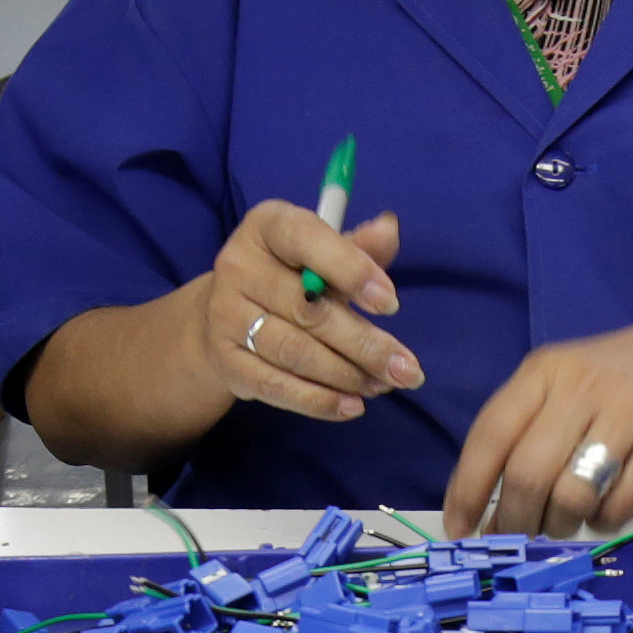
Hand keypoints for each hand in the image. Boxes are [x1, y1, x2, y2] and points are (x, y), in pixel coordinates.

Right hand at [195, 201, 417, 423]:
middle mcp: (238, 265)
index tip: (391, 303)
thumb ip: (359, 246)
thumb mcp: (324, 251)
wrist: (229, 313)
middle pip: (308, 309)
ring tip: (383, 385)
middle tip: (407, 370)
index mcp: (267, 226)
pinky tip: (352, 406)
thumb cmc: (291, 275)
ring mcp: (226, 314)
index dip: (351, 270)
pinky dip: (318, 400)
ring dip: (346, 375)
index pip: (307, 239)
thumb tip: (389, 230)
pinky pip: (275, 386)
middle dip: (364, 343)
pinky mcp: (225, 359)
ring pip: (295, 352)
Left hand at [443, 300, 632, 539]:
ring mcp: (628, 418)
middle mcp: (582, 390)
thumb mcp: (574, 376)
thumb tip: (487, 498)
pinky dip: (603, 522)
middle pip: (526, 475)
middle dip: (513, 521)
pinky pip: (617, 507)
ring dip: (559, 526)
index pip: (490, 434)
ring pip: (570, 497)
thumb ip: (531, 424)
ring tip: (565, 523)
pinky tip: (606, 511)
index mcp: (548, 370)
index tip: (460, 527)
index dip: (468, 489)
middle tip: (516, 537)